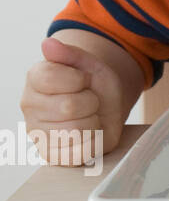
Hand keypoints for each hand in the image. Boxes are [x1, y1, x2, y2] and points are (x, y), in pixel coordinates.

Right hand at [20, 37, 126, 164]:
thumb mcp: (90, 64)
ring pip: (76, 131)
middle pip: (68, 107)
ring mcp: (39, 133)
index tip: (83, 80)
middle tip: (89, 100)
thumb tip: (48, 44)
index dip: (79, 79)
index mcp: (34, 80)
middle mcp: (30, 107)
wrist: (107, 107)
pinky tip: (90, 133)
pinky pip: (80, 152)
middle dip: (90, 101)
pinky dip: (95, 141)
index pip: (52, 78)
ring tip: (89, 116)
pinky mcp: (53, 156)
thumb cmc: (95, 85)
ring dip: (94, 121)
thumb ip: (70, 54)